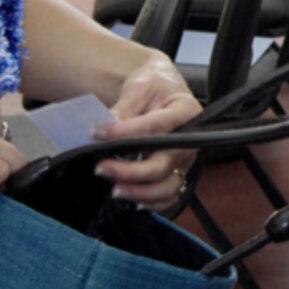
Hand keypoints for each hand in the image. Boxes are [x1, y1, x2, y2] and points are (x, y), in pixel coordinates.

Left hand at [92, 54, 201, 210]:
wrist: (162, 89)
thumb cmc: (154, 86)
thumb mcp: (139, 87)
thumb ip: (124, 108)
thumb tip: (106, 128)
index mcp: (186, 111)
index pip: (156, 126)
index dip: (126, 133)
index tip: (98, 133)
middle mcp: (190, 139)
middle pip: (163, 163)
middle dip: (130, 171)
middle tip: (101, 168)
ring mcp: (185, 158)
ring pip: (168, 185)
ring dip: (140, 192)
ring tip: (115, 189)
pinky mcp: (178, 171)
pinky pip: (170, 195)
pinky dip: (154, 203)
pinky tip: (134, 200)